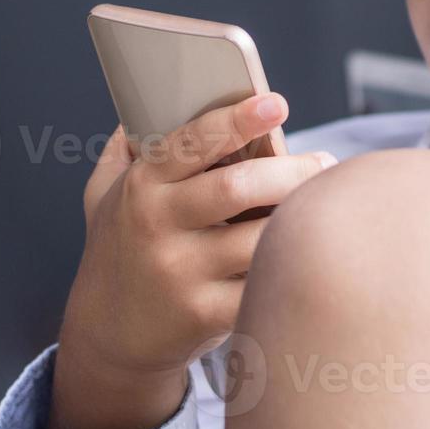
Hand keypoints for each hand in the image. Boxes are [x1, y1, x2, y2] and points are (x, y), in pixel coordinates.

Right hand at [48, 93, 336, 428]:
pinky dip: (290, 266)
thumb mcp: (107, 195)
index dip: (236, 119)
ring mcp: (180, 273)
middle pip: (238, 187)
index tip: (275, 102)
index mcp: (141, 186)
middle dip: (292, 170)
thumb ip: (129, 147)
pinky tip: (304, 252)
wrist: (106, 336)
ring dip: (301, 218)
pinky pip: (264, 284)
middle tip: (322, 163)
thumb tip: (158, 92)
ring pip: (261, 236)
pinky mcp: (202, 315)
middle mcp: (157, 227)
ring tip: (323, 204)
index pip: (191, 142)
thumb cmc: (122, 248)